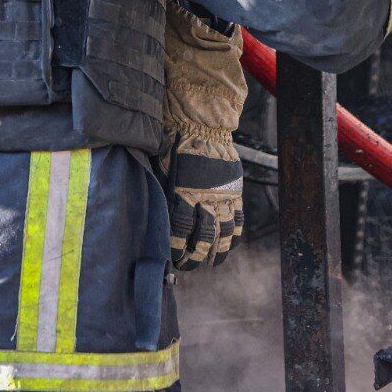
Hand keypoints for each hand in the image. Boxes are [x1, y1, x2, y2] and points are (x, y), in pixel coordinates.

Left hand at [165, 150, 243, 270]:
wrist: (202, 126)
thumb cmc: (174, 145)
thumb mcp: (160, 169)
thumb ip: (161, 193)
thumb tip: (153, 215)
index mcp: (182, 192)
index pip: (179, 230)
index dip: (177, 248)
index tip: (174, 258)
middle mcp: (203, 197)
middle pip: (202, 236)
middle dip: (196, 256)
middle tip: (189, 265)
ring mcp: (221, 195)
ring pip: (223, 232)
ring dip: (218, 251)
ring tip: (213, 262)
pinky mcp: (234, 191)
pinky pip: (237, 218)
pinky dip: (234, 234)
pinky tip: (229, 243)